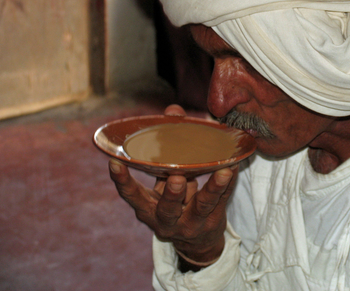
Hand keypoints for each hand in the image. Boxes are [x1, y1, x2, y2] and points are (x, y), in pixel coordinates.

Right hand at [109, 104, 237, 266]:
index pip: (131, 195)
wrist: (197, 239)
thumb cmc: (176, 199)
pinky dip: (229, 184)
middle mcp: (166, 219)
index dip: (121, 180)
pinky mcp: (213, 221)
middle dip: (171, 195)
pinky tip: (235, 167)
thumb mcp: (166, 178)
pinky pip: (223, 200)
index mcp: (147, 208)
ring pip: (202, 206)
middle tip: (177, 178)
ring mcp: (190, 223)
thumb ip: (166, 149)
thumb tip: (173, 110)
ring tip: (222, 172)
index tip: (114, 162)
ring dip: (212, 188)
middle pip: (167, 209)